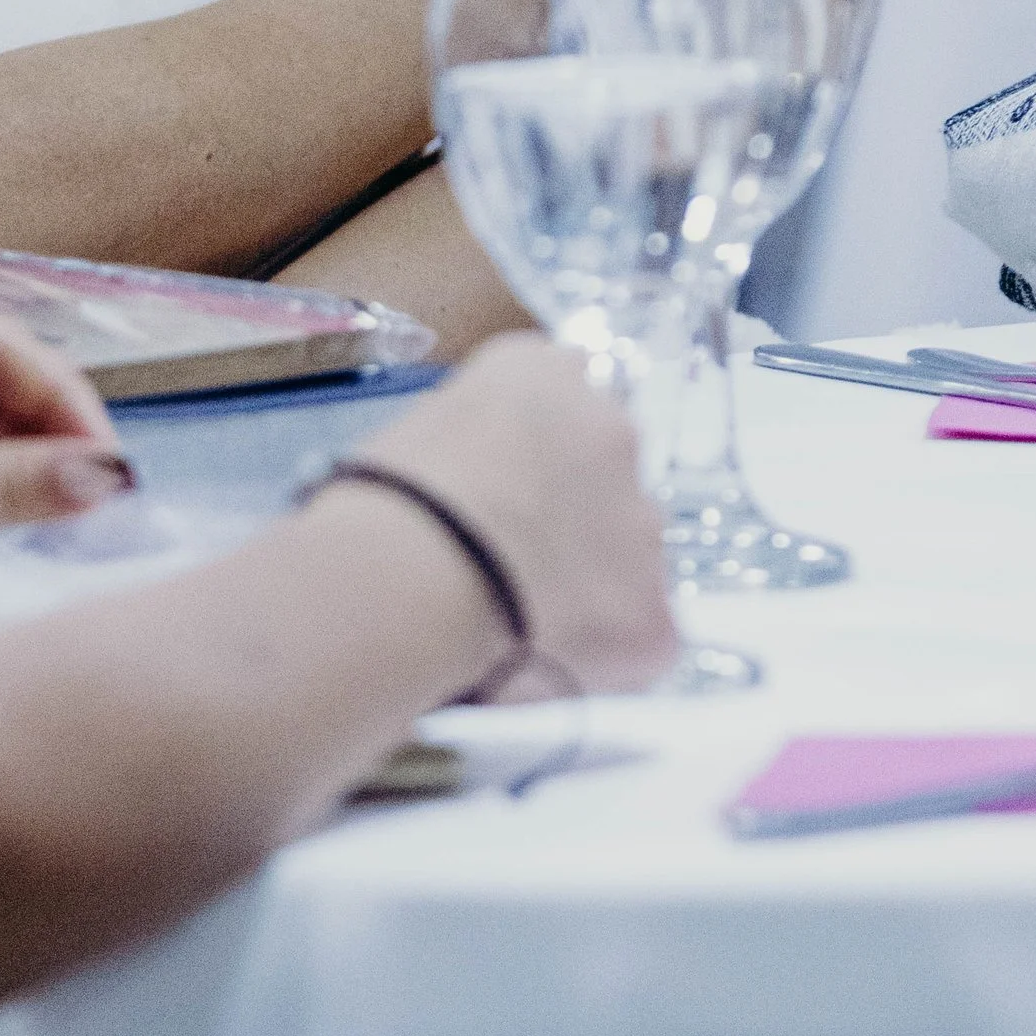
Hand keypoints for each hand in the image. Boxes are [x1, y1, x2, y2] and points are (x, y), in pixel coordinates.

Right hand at [365, 334, 674, 697]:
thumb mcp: (419, 431)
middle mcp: (614, 432)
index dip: (531, 453)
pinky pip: (639, 636)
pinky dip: (600, 653)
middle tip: (509, 557)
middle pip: (607, 474)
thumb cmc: (382, 504)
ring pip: (629, 556)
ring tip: (515, 618)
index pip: (562, 393)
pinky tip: (540, 662)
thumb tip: (477, 485)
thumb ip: (474, 441)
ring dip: (589, 579)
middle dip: (571, 515)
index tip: (502, 488)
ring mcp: (644, 525)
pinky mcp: (652, 615)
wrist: (408, 579)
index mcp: (545, 374)